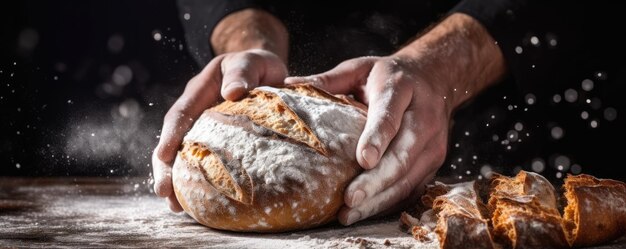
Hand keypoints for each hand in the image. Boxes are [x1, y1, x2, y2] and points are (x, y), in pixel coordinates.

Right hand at [152, 48, 286, 211]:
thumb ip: (242, 72)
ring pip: (183, 156)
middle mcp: (195, 113)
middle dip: (165, 168)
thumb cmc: (256, 66)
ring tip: (177, 207)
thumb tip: (233, 93)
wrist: (262, 71)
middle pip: (173, 141)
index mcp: (199, 91)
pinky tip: (202, 205)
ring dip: (178, 181)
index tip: (162, 156)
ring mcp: (202, 129)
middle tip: (164, 192)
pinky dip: (199, 182)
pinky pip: (203, 162)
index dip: (170, 136)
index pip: (180, 114)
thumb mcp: (250, 61)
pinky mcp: (214, 143)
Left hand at [285, 13, 504, 224]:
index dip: (378, 138)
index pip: (390, 116)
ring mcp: (433, 144)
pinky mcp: (434, 163)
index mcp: (402, 88)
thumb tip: (289, 85)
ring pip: (408, 178)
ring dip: (379, 199)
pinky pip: (412, 189)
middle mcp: (424, 118)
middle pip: (402, 155)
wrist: (435, 77)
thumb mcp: (360, 68)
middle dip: (376, 180)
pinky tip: (365, 212)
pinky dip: (389, 203)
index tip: (363, 160)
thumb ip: (329, 80)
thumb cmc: (388, 75)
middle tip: (349, 199)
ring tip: (349, 213)